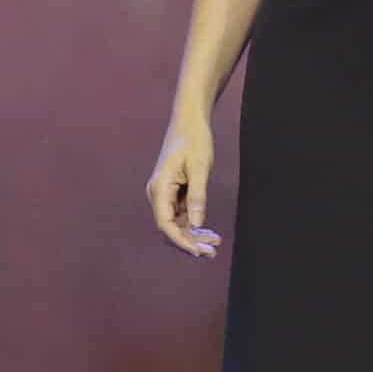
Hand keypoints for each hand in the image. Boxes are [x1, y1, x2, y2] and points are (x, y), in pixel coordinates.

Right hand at [147, 110, 221, 258]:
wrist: (190, 119)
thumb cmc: (194, 139)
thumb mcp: (200, 168)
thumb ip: (197, 197)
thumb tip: (195, 225)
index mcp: (159, 187)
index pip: (166, 224)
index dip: (181, 241)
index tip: (199, 251)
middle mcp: (158, 193)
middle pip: (170, 227)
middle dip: (190, 241)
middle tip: (212, 252)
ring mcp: (165, 193)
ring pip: (177, 222)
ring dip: (194, 235)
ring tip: (215, 244)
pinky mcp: (173, 192)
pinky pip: (181, 214)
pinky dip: (194, 223)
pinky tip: (209, 232)